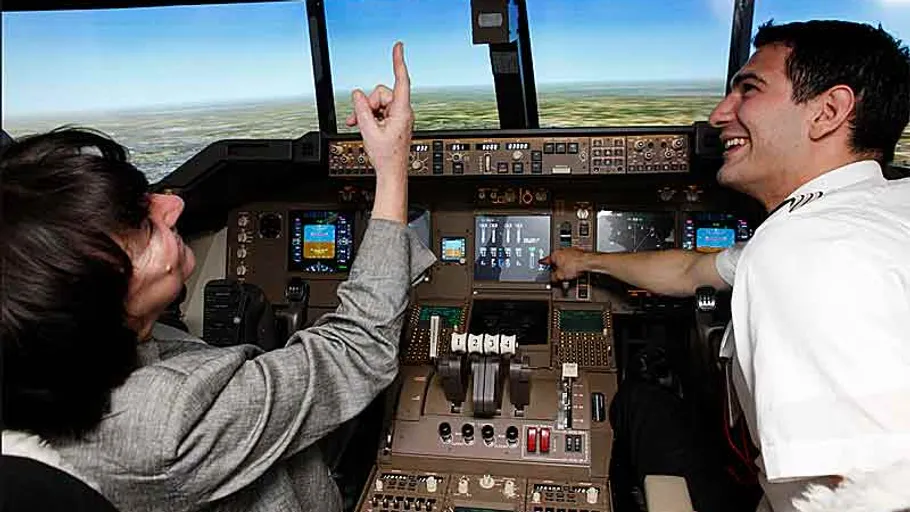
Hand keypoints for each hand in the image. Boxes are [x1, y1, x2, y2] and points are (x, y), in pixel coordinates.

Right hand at [345, 42, 412, 178]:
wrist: (392, 173)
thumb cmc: (387, 157)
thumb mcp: (368, 131)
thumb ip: (361, 110)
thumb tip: (357, 94)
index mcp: (401, 112)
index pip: (401, 81)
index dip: (398, 62)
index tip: (398, 47)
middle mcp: (403, 111)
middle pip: (381, 93)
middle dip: (368, 103)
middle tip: (361, 119)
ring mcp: (399, 116)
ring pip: (378, 102)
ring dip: (367, 112)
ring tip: (360, 125)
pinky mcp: (394, 121)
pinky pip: (379, 110)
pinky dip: (370, 116)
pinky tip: (363, 125)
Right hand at [540, 248, 589, 280]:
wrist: (589, 262)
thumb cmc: (576, 266)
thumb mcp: (560, 276)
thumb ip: (553, 277)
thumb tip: (552, 279)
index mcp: (555, 254)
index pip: (546, 260)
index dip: (543, 264)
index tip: (541, 263)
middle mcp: (562, 250)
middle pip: (556, 260)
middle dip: (557, 267)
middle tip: (558, 275)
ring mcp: (571, 250)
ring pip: (565, 259)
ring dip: (565, 265)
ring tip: (569, 274)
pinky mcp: (579, 252)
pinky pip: (573, 259)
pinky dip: (573, 264)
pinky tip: (575, 270)